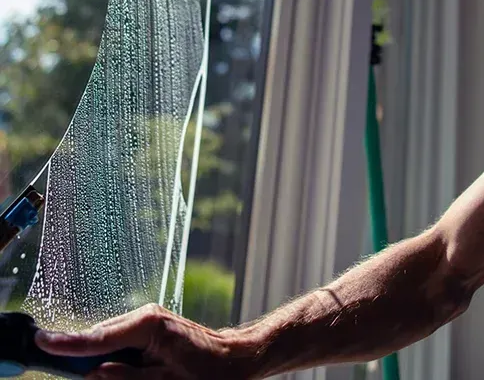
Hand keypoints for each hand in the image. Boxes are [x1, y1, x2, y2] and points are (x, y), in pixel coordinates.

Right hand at [35, 303, 254, 378]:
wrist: (235, 358)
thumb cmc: (208, 373)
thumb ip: (127, 377)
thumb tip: (94, 373)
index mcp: (149, 325)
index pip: (99, 338)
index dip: (68, 344)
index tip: (42, 341)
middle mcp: (146, 316)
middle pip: (100, 338)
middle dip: (83, 355)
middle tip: (78, 365)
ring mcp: (148, 319)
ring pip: (110, 341)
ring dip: (102, 358)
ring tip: (114, 373)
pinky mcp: (151, 327)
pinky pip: (122, 342)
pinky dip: (115, 356)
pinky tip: (123, 370)